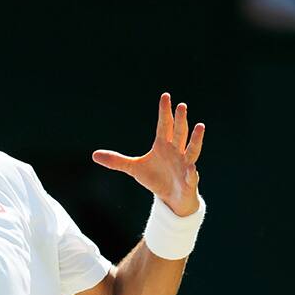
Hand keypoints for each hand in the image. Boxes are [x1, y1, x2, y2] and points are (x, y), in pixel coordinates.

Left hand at [92, 92, 204, 215]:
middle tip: (181, 105)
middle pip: (179, 133)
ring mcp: (184, 165)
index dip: (164, 112)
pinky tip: (192, 169)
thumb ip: (116, 161)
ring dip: (196, 139)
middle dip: (180, 120)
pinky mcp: (188, 181)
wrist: (171, 198)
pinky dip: (192, 172)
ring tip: (200, 126)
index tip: (166, 96)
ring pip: (192, 149)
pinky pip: (191, 176)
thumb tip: (93, 155)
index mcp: (163, 145)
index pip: (164, 126)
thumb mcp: (134, 168)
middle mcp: (176, 152)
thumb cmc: (156, 178)